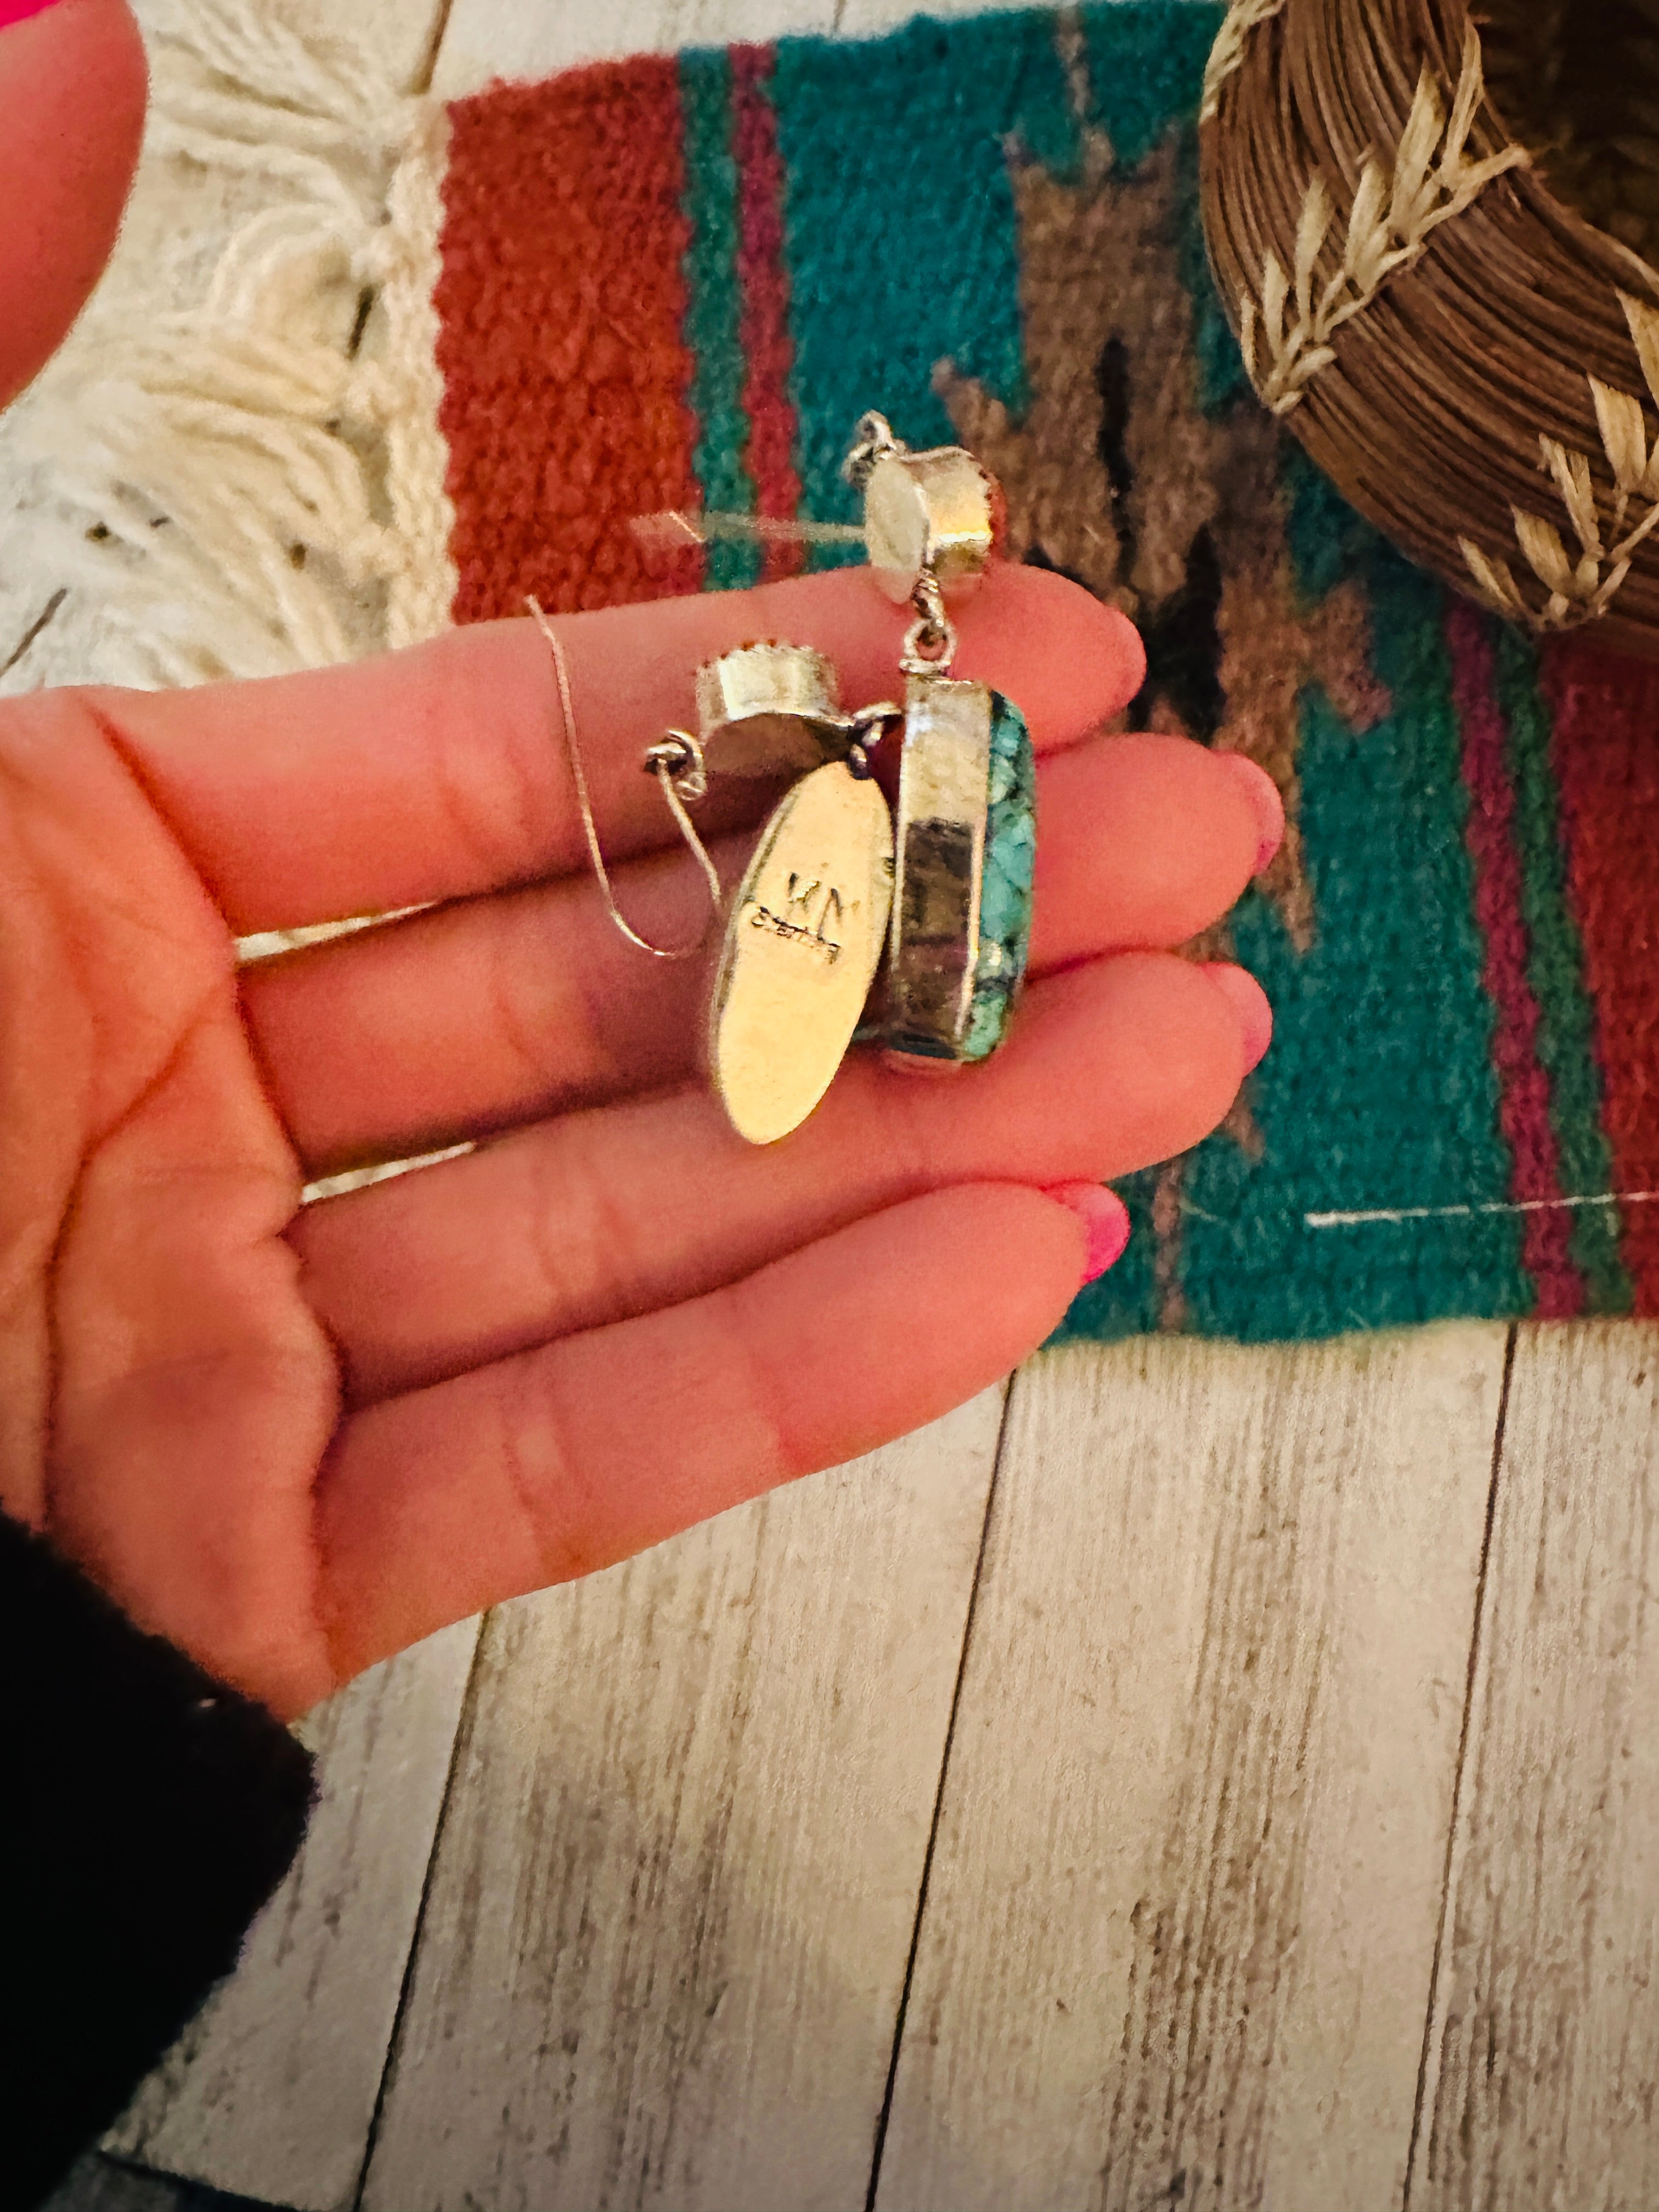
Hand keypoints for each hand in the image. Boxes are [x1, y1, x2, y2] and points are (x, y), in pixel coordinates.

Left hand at [0, 571, 1276, 1717]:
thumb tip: (67, 31)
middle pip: (620, 1000)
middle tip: (1192, 853)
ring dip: (921, 1148)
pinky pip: (552, 1471)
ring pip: (629, 1235)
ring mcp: (225, 1353)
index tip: (1027, 657)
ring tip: (1176, 1055)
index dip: (780, 703)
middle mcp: (169, 1102)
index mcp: (61, 880)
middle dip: (925, 926)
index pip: (501, 761)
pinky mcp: (246, 1578)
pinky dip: (784, 1382)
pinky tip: (1011, 1264)